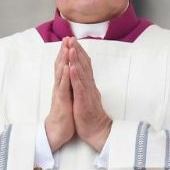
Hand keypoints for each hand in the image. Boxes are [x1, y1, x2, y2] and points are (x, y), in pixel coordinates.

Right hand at [44, 41, 74, 151]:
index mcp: (63, 85)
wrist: (57, 131)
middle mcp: (60, 86)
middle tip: (67, 37)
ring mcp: (60, 93)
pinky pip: (63, 87)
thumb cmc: (64, 115)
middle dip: (64, 51)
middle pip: (61, 65)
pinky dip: (65, 76)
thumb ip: (69, 86)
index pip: (64, 66)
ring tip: (67, 47)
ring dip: (64, 59)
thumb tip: (72, 77)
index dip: (67, 54)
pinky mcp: (61, 101)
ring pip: (61, 73)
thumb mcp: (68, 97)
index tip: (71, 41)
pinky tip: (68, 67)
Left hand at [63, 37, 112, 151]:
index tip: (74, 42)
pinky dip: (75, 76)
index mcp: (89, 85)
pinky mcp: (84, 100)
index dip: (79, 53)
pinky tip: (72, 67)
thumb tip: (84, 77)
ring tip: (71, 47)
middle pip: (84, 65)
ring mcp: (87, 92)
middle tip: (72, 38)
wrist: (98, 131)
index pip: (85, 66)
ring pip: (81, 73)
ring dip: (76, 59)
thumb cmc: (90, 116)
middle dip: (77, 51)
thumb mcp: (88, 97)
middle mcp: (89, 86)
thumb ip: (86, 86)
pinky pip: (79, 86)